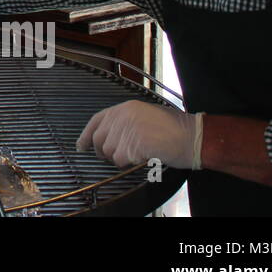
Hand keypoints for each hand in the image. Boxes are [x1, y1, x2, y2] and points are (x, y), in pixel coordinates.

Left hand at [77, 100, 202, 169]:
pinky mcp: (132, 144)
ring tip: (136, 155)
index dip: (86, 134)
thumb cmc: (174, 128)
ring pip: (109, 152)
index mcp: (125, 108)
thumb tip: (108, 136)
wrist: (191, 136)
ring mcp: (127, 130)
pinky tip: (142, 157)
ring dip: (119, 158)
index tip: (81, 146)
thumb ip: (126, 122)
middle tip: (113, 158)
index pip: (97, 120)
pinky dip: (129, 163)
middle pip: (99, 138)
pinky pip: (121, 160)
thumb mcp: (146, 115)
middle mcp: (123, 116)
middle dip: (103, 152)